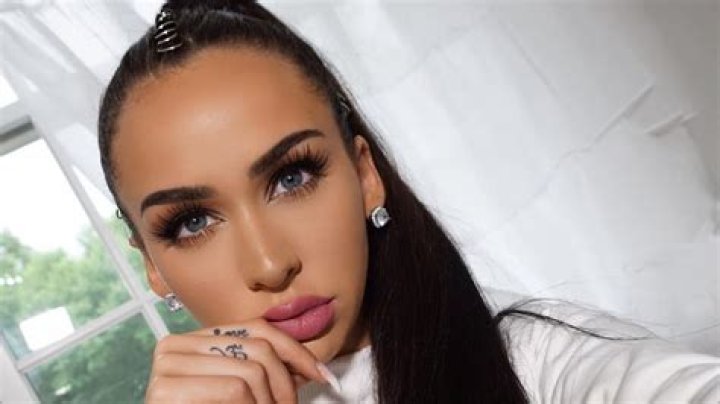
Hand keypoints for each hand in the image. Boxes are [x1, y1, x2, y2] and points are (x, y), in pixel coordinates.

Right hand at [145, 317, 330, 402]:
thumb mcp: (239, 393)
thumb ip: (263, 374)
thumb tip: (309, 367)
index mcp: (192, 340)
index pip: (257, 329)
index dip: (296, 351)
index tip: (322, 376)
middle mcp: (173, 345)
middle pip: (258, 349)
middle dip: (286, 385)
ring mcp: (166, 366)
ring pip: (251, 371)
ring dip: (271, 403)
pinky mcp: (165, 390)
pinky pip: (234, 389)